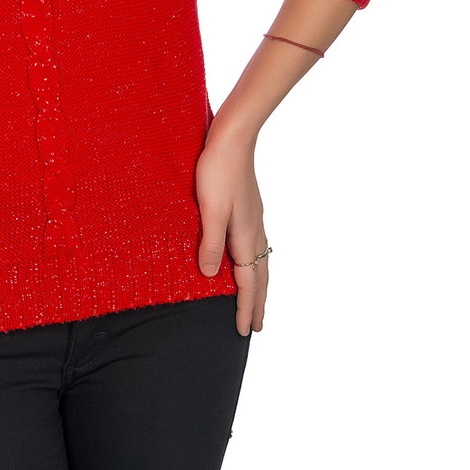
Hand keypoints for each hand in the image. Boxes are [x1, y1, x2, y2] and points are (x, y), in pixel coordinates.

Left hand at [195, 124, 268, 335]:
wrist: (232, 138)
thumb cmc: (217, 171)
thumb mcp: (210, 209)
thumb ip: (210, 243)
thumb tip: (210, 276)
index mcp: (245, 235)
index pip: (248, 281)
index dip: (245, 307)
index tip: (244, 331)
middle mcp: (253, 231)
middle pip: (260, 276)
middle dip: (258, 302)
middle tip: (257, 326)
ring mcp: (252, 219)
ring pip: (259, 261)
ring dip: (258, 284)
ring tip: (256, 299)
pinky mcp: (247, 208)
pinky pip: (254, 246)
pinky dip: (253, 263)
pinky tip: (244, 258)